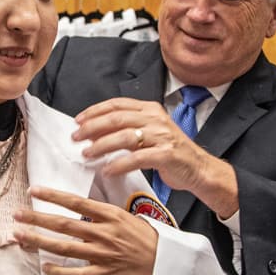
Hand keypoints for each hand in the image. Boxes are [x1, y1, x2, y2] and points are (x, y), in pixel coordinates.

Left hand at [13, 186, 157, 274]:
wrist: (166, 263)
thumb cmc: (146, 237)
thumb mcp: (127, 216)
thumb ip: (102, 213)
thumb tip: (78, 207)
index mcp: (110, 215)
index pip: (76, 202)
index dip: (53, 196)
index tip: (34, 190)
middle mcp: (104, 233)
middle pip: (64, 225)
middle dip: (37, 219)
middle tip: (17, 214)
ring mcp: (103, 255)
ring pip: (65, 248)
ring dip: (40, 242)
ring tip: (20, 236)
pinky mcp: (104, 274)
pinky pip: (76, 274)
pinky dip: (59, 271)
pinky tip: (44, 266)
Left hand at [72, 97, 238, 217]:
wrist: (199, 169)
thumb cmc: (170, 152)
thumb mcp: (149, 133)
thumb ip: (125, 130)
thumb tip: (94, 131)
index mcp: (150, 109)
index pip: (117, 104)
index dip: (95, 111)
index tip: (78, 120)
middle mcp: (156, 119)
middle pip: (117, 119)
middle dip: (92, 128)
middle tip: (76, 138)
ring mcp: (162, 136)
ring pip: (124, 137)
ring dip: (101, 146)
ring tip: (87, 154)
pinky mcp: (166, 154)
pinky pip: (137, 158)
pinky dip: (119, 164)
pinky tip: (107, 170)